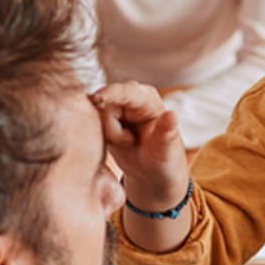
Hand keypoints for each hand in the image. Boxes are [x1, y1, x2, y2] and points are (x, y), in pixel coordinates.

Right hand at [90, 82, 186, 206]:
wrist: (152, 172)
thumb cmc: (164, 158)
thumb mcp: (166, 149)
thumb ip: (167, 133)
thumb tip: (171, 116)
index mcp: (147, 99)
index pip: (125, 92)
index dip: (109, 94)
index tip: (96, 99)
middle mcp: (129, 99)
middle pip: (105, 104)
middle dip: (112, 128)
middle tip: (129, 142)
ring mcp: (115, 109)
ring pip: (96, 116)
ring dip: (108, 134)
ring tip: (127, 143)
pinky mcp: (104, 120)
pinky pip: (92, 124)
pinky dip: (100, 136)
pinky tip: (117, 143)